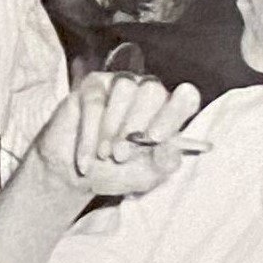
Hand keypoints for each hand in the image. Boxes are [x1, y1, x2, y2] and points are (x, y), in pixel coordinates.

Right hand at [23, 68, 206, 202]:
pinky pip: (94, 102)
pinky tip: (87, 159)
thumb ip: (162, 164)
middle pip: (153, 91)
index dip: (175, 111)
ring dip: (112, 128)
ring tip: (104, 156)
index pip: (186, 98)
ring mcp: (119, 85)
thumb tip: (173, 149)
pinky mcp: (92, 87)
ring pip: (124, 89)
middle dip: (136, 126)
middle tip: (121, 155)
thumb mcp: (144, 176)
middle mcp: (147, 93)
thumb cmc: (116, 172)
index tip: (156, 136)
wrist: (76, 177)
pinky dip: (90, 135)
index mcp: (168, 112)